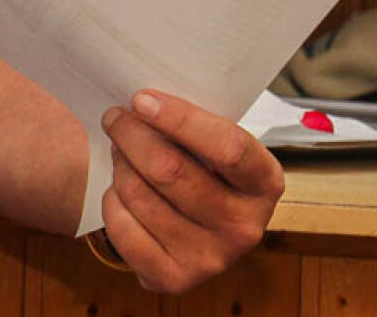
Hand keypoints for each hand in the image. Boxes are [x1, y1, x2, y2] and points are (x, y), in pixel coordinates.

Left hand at [100, 90, 283, 292]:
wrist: (194, 224)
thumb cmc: (200, 164)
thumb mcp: (211, 140)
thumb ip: (191, 121)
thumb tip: (142, 100)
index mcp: (264, 182)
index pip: (228, 147)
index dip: (179, 119)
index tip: (141, 98)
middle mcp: (245, 226)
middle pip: (171, 169)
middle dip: (131, 135)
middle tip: (115, 117)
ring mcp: (211, 258)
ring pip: (139, 194)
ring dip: (120, 164)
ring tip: (122, 152)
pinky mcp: (174, 278)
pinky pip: (122, 227)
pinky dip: (112, 200)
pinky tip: (121, 190)